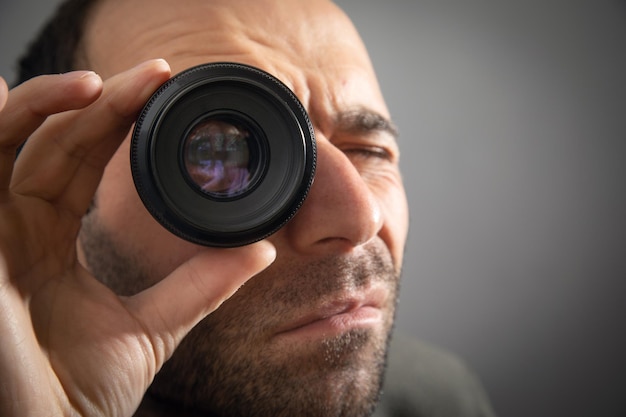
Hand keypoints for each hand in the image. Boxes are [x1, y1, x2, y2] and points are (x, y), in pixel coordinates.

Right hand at [0, 60, 274, 416]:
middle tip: (152, 77)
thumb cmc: (75, 392)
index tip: (162, 95)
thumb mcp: (149, 327)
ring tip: (97, 83)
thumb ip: (199, 285)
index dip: (115, 125)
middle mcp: (13, 230)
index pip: (78, 165)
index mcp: (50, 243)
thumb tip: (259, 250)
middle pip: (51, 145)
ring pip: (4, 144)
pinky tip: (3, 93)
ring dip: (46, 105)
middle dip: (99, 106)